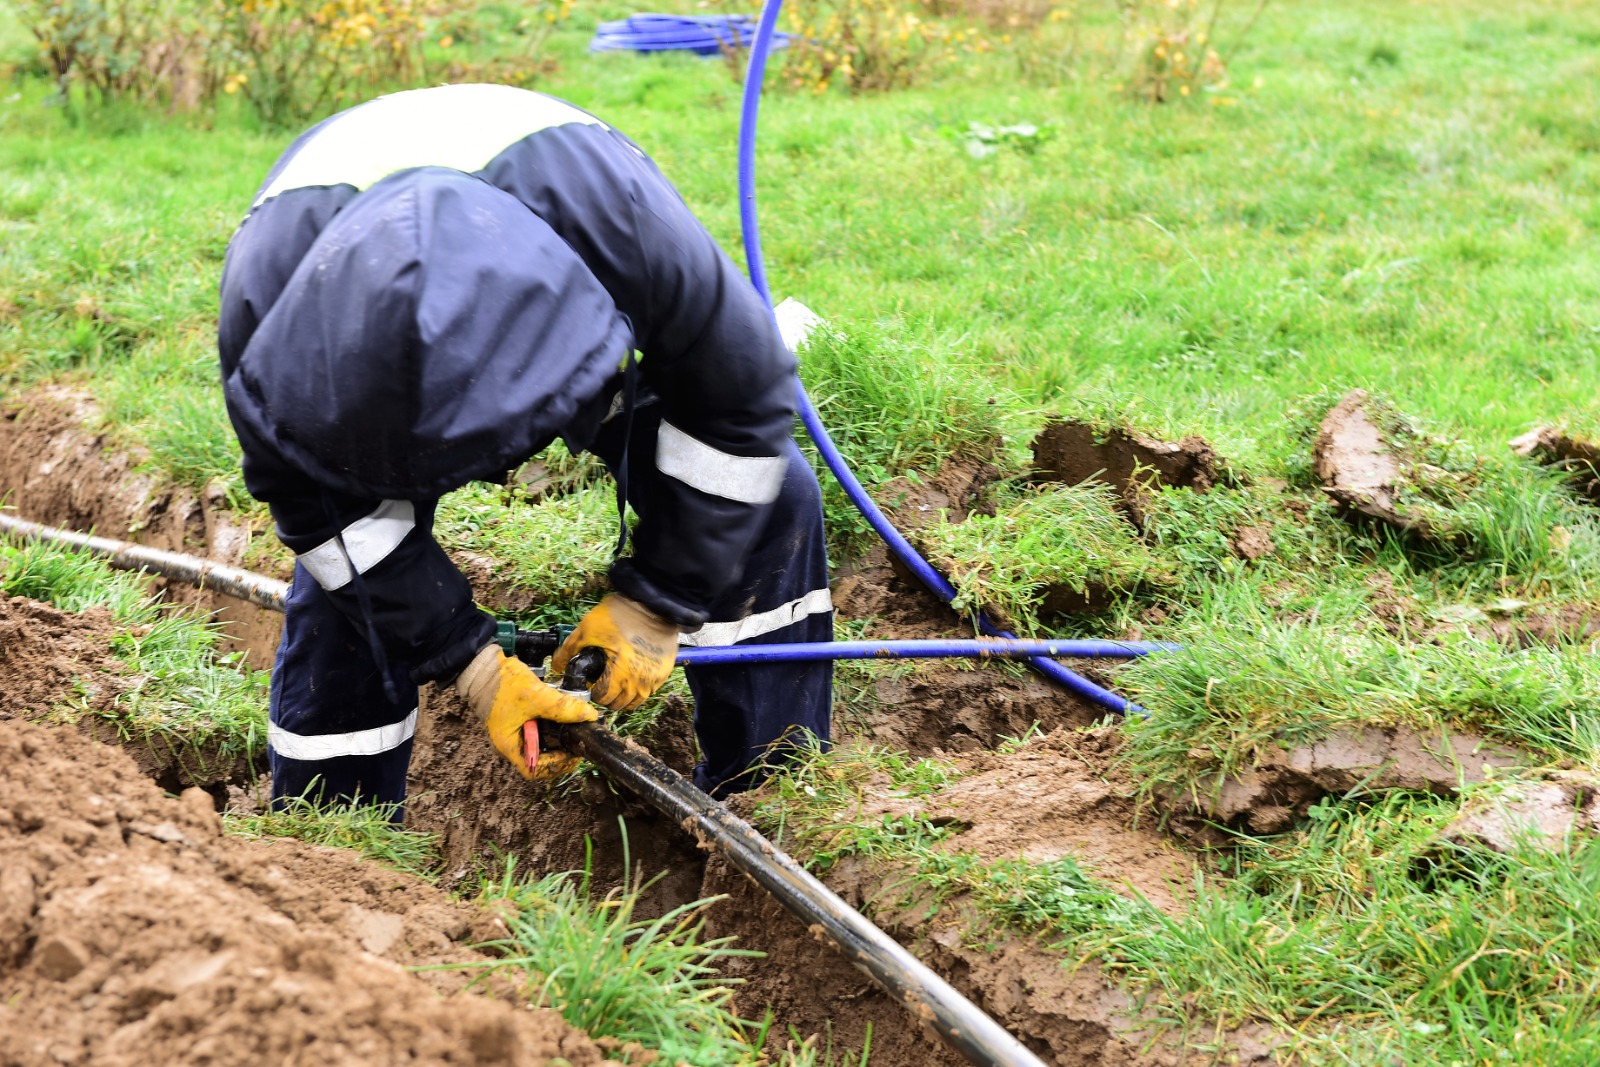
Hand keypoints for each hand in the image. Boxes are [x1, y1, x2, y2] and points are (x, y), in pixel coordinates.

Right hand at [455, 643, 596, 778]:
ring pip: (541, 746)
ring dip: (558, 740)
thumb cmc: (500, 683)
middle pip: (540, 761)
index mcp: (508, 745)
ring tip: (573, 728)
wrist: (484, 665)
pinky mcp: (519, 721)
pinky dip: (552, 727)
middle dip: (561, 754)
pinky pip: (538, 731)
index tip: (572, 752)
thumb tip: (589, 715)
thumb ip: (562, 706)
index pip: (534, 770)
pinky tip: (561, 716)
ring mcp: (514, 732)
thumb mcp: (535, 695)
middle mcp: (511, 744)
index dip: (555, 766)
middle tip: (577, 741)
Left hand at [552, 594, 677, 710]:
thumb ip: (569, 649)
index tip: (591, 682)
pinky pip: (650, 690)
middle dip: (607, 697)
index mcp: (620, 673)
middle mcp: (639, 681)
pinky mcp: (664, 671)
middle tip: (602, 682)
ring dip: (624, 696)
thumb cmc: (621, 614)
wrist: (651, 603)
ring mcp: (654, 677)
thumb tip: (557, 665)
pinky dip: (639, 687)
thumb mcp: (588, 629)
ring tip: (617, 681)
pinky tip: (632, 674)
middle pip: (619, 704)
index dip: (593, 691)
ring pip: (636, 701)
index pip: (603, 698)